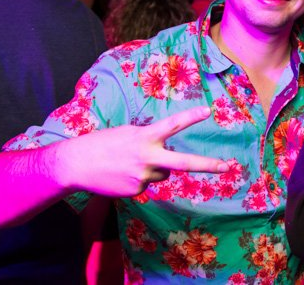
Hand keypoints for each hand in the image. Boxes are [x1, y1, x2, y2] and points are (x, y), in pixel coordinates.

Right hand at [57, 106, 227, 196]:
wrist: (76, 165)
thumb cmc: (102, 143)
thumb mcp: (128, 133)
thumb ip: (150, 140)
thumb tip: (165, 153)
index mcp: (145, 137)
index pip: (172, 125)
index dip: (190, 117)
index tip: (207, 111)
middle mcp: (148, 157)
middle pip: (184, 162)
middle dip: (207, 165)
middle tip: (227, 166)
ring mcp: (143, 176)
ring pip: (163, 172)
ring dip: (154, 167)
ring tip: (129, 163)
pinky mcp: (137, 191)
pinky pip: (147, 183)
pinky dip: (138, 178)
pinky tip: (121, 174)